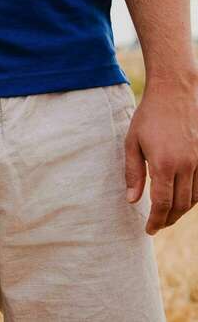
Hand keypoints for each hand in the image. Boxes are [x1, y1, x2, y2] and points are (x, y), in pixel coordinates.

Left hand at [125, 77, 197, 233]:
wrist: (175, 93)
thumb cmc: (148, 117)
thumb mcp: (132, 143)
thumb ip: (133, 173)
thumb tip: (132, 201)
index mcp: (164, 165)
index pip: (162, 204)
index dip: (156, 221)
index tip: (149, 230)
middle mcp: (186, 167)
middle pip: (179, 205)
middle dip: (167, 219)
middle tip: (156, 226)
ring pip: (193, 199)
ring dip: (180, 211)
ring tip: (166, 216)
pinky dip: (192, 199)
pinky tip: (181, 200)